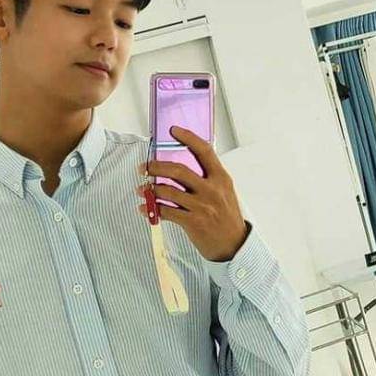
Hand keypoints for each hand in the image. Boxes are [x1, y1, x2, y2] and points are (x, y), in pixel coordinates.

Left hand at [137, 126, 248, 261]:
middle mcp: (212, 190)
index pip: (204, 152)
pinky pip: (167, 212)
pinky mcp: (193, 222)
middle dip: (156, 167)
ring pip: (169, 192)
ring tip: (142, 188)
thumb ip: (208, 179)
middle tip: (144, 167)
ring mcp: (202, 206)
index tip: (174, 131)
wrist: (234, 244)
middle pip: (179, 171)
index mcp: (221, 178)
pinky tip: (144, 207)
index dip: (188, 138)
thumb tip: (183, 166)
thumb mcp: (224, 192)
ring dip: (151, 189)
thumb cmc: (227, 216)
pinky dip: (152, 208)